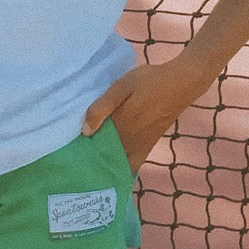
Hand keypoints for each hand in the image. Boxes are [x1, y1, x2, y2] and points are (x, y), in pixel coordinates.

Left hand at [82, 57, 209, 174]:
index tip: (66, 160)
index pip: (96, 148)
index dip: (81, 155)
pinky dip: (122, 167)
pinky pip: (133, 162)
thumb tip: (86, 132)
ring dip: (105, 166)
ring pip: (119, 163)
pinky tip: (112, 166)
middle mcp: (130, 141)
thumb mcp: (122, 87)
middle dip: (91, 164)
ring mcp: (141, 145)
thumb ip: (102, 107)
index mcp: (121, 128)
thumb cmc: (149, 82)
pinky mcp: (149, 144)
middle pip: (106, 159)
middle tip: (73, 166)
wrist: (181, 83)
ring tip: (89, 165)